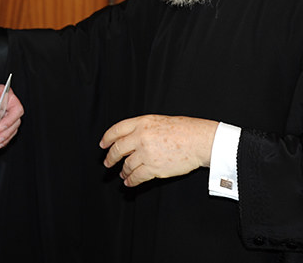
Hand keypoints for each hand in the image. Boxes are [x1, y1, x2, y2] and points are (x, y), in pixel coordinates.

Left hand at [0, 84, 23, 148]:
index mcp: (5, 94)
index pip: (16, 109)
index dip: (10, 119)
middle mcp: (6, 105)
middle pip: (15, 122)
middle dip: (6, 132)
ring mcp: (3, 116)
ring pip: (11, 130)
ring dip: (4, 139)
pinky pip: (5, 135)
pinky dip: (1, 141)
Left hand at [99, 114, 217, 186]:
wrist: (199, 141)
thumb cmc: (184, 130)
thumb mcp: (158, 121)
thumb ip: (142, 128)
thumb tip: (129, 139)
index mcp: (142, 123)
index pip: (116, 130)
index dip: (107, 138)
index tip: (103, 145)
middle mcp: (140, 137)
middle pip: (118, 149)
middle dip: (110, 157)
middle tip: (107, 163)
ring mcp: (146, 153)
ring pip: (127, 164)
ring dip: (123, 171)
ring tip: (122, 174)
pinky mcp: (153, 168)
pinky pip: (136, 176)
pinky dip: (131, 181)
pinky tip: (129, 182)